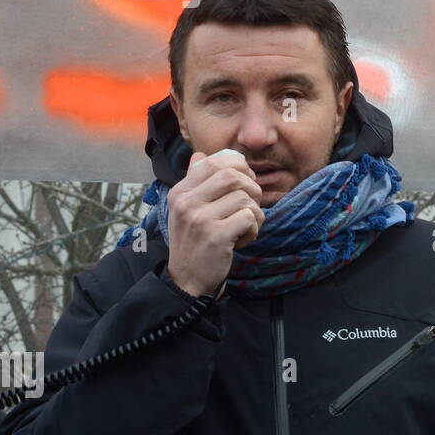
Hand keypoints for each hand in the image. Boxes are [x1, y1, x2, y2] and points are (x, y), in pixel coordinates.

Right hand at [165, 148, 263, 297]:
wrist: (187, 280)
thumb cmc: (194, 241)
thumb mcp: (187, 209)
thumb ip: (195, 182)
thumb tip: (201, 155)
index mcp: (180, 192)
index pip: (213, 161)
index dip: (237, 166)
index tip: (245, 180)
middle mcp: (186, 202)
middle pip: (233, 175)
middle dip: (251, 188)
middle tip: (250, 205)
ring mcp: (200, 219)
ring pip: (245, 198)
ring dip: (254, 212)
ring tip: (244, 226)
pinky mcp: (216, 236)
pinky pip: (250, 217)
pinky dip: (254, 228)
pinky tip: (243, 239)